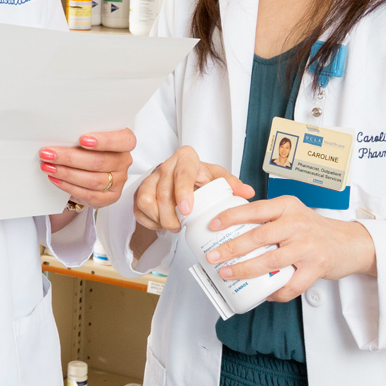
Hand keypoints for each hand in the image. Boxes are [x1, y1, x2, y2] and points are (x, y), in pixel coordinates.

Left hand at [39, 129, 134, 208]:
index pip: (124, 141)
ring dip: (66, 173)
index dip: (104, 141)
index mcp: (124, 142)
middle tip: (49, 154)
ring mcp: (118, 180)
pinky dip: (68, 186)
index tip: (82, 139)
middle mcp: (123, 161)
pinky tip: (56, 179)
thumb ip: (81, 134)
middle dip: (70, 158)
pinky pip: (88, 194)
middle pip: (99, 161)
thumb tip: (58, 135)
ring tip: (48, 167)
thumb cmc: (88, 148)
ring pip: (92, 180)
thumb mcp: (88, 137)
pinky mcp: (110, 197)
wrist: (88, 170)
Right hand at [132, 146, 252, 232]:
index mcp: (185, 159)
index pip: (182, 174)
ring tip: (172, 225)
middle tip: (180, 227)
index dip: (183, 192)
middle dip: (170, 215)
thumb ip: (232, 184)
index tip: (188, 209)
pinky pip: (138, 209)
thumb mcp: (217, 177)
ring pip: (146, 200)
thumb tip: (247, 192)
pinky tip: (161, 224)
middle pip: (161, 192)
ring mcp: (150, 178)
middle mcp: (165, 166)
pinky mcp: (139, 191)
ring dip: (159, 218)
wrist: (181, 176)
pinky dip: (150, 221)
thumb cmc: (200, 177)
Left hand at [202, 197, 377, 301]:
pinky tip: (264, 294)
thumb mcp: (292, 213)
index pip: (255, 209)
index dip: (231, 216)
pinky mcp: (317, 267)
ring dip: (245, 270)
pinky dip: (276, 292)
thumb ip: (268, 218)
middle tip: (213, 256)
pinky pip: (292, 285)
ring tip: (228, 274)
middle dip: (231, 248)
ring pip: (270, 261)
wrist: (350, 243)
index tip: (213, 225)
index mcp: (288, 207)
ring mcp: (308, 246)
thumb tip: (230, 228)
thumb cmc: (314, 229)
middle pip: (258, 236)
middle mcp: (298, 224)